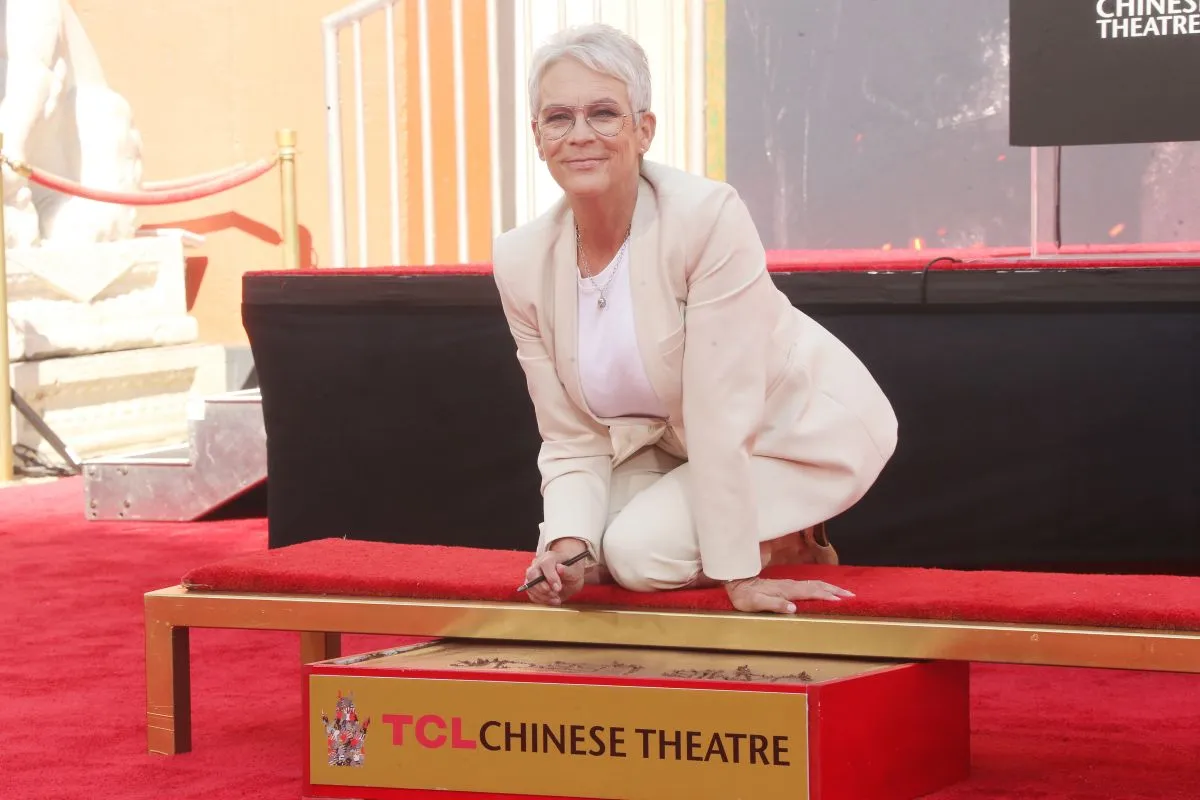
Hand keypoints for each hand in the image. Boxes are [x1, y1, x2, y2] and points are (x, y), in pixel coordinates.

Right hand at [523, 539, 589, 606]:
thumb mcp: (575, 572)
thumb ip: (568, 571)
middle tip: (555, 594)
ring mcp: (533, 575)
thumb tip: (560, 568)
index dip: (551, 577)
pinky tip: (552, 600)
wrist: (569, 577)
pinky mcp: (531, 585)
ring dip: (543, 596)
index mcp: (549, 557)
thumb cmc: (572, 571)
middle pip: (532, 574)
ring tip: (556, 598)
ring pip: (530, 586)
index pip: (545, 564)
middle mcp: (538, 564)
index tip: (558, 588)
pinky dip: (541, 600)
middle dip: (543, 588)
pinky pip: (531, 594)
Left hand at [724, 576, 853, 613]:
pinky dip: (820, 586)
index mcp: (786, 591)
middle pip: (817, 586)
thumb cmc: (744, 596)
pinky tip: (824, 589)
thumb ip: (774, 604)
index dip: (826, 596)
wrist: (736, 581)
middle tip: (851, 595)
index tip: (841, 600)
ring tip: (844, 592)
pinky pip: (808, 584)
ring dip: (830, 587)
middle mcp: (790, 585)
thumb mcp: (755, 603)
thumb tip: (793, 608)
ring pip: (814, 583)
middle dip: (834, 590)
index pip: (811, 592)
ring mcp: (788, 584)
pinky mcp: (786, 585)